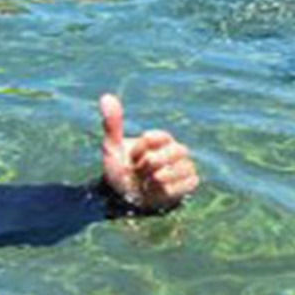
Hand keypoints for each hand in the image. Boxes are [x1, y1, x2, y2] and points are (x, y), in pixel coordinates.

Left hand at [99, 93, 198, 211]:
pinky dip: (167, 190)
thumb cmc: (120, 171)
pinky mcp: (188, 184)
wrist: (125, 199)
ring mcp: (184, 166)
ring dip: (157, 179)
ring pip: (179, 169)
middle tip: (138, 171)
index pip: (158, 136)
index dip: (142, 149)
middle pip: (175, 150)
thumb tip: (106, 96)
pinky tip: (156, 191)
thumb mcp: (112, 148)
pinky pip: (185, 184)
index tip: (132, 157)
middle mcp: (176, 150)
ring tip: (146, 183)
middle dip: (151, 164)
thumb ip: (112, 123)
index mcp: (160, 139)